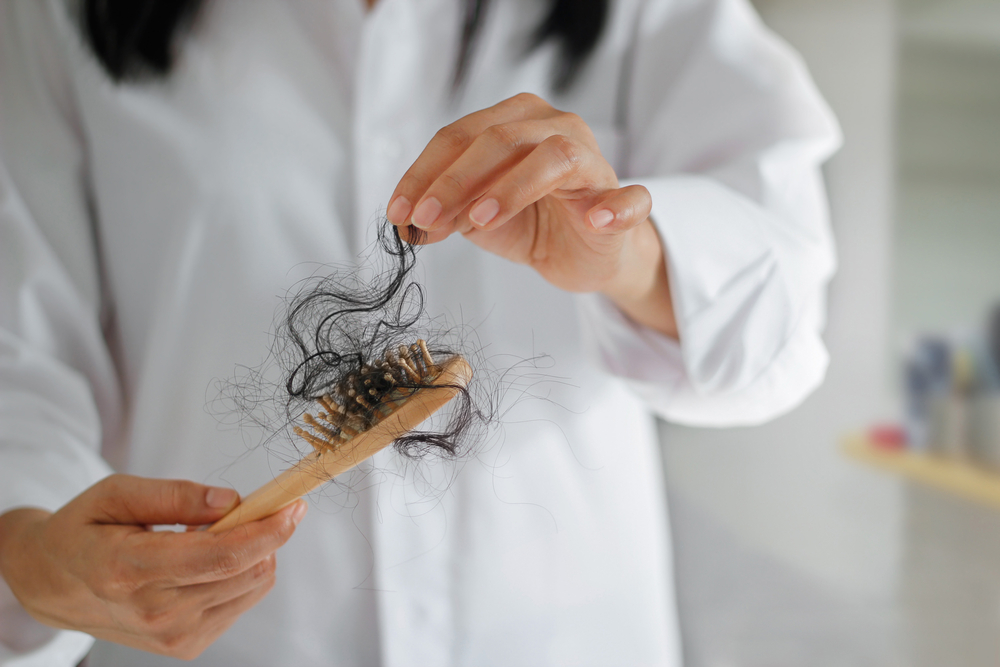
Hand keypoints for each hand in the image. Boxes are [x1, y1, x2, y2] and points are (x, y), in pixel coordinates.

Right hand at [0, 475, 305, 659]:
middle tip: (257, 504)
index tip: (293, 504)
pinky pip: (240, 602)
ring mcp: (171, 636)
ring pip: (252, 586)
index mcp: (129, 570)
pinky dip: (240, 573)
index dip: (268, 530)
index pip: (222, 555)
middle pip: (246, 571)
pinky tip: (208, 559)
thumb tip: (230, 501)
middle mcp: (154, 612)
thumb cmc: (85, 530)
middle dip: (268, 533)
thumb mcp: (116, 494)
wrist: (54, 584)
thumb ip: (175, 495)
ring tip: (215, 533)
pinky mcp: (184, 646)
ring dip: (254, 552)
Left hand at [386, 93, 676, 336]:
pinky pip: (629, 198)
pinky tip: (595, 219)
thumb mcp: (478, 219)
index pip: (460, 136)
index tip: (399, 212)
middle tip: (426, 219)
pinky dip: (615, 207)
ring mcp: (593, 160)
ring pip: (555, 156)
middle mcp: (555, 128)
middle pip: (500, 139)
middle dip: (455, 180)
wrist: (586, 255)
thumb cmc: (534, 223)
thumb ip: (449, 213)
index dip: (424, 174)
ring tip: (480, 220)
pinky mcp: (623, 199)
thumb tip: (413, 222)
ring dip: (512, 187)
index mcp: (515, 122)